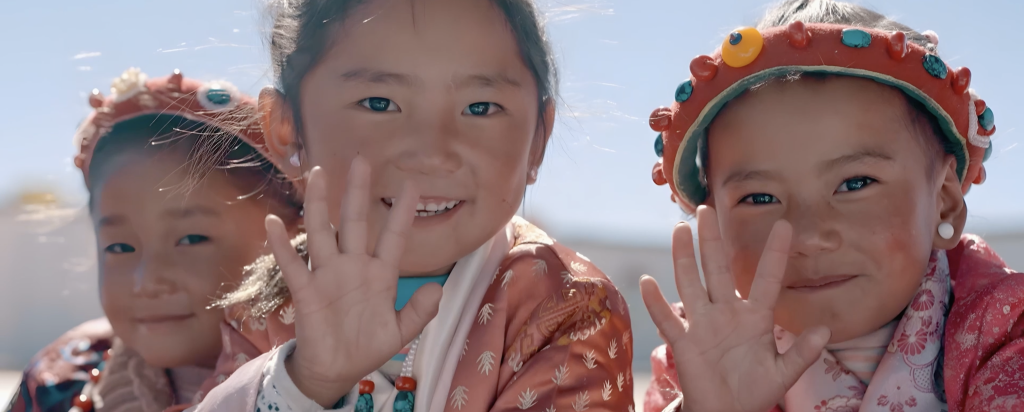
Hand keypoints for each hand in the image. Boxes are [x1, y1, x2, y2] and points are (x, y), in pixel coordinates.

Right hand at [265, 159, 442, 406]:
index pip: (393, 237)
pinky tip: (274, 222)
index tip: (412, 185)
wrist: (336, 370)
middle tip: (361, 160)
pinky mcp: (307, 291)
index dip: (402, 213)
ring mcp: (328, 275)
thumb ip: (419, 312)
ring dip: (319, 204)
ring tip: (317, 174)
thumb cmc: (367, 346)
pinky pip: (293, 264)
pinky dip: (282, 245)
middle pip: (355, 222)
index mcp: (380, 274)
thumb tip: (436, 289)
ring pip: (322, 232)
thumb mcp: (400, 332)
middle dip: (357, 192)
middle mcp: (353, 266)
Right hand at [640, 206, 829, 411]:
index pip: (767, 279)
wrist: (726, 411)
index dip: (775, 254)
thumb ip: (802, 353)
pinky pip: (668, 320)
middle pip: (717, 270)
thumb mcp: (784, 373)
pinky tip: (648, 282)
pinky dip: (657, 303)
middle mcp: (726, 313)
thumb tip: (824, 330)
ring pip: (691, 284)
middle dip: (711, 240)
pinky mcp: (685, 343)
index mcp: (755, 317)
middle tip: (706, 209)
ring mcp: (703, 325)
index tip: (785, 224)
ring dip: (684, 258)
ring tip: (679, 230)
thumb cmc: (754, 390)